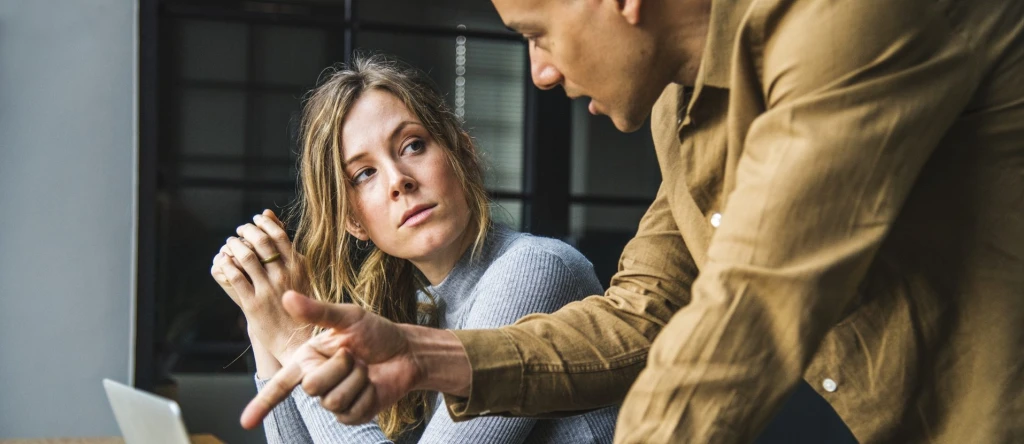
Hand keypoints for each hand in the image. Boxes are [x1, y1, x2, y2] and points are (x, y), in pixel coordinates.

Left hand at [211, 209, 311, 362]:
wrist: (297, 339)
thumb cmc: (299, 304)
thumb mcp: (300, 274)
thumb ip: (286, 248)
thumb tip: (270, 216)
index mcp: (299, 267)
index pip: (279, 235)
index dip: (264, 223)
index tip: (256, 219)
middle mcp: (284, 276)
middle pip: (261, 242)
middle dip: (247, 231)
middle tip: (240, 230)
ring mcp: (268, 289)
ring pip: (246, 257)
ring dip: (234, 245)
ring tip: (230, 243)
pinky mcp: (253, 304)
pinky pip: (235, 277)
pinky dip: (226, 265)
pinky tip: (224, 260)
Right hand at [240, 291, 468, 428]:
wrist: (406, 352)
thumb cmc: (376, 332)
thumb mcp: (349, 317)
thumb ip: (318, 311)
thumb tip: (287, 296)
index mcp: (308, 359)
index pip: (280, 384)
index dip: (262, 404)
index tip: (244, 422)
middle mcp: (317, 381)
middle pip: (311, 386)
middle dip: (339, 367)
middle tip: (355, 355)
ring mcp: (334, 400)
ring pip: (332, 400)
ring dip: (356, 380)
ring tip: (365, 368)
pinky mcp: (353, 414)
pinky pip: (351, 411)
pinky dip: (366, 394)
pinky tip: (372, 384)